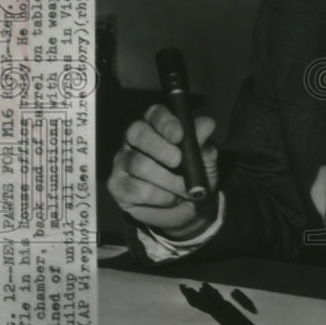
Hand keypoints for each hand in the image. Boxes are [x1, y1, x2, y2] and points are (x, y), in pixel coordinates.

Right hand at [107, 104, 218, 239]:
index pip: (155, 114)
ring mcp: (123, 162)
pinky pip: (135, 189)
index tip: (179, 135)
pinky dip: (159, 197)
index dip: (165, 122)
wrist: (188, 210)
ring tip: (184, 191)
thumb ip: (202, 143)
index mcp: (157, 127)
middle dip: (159, 147)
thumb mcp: (204, 161)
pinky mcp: (118, 186)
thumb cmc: (194, 177)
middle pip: (137, 132)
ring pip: (138, 164)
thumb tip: (207, 123)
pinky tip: (170, 200)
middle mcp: (135, 140)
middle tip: (178, 161)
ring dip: (167, 180)